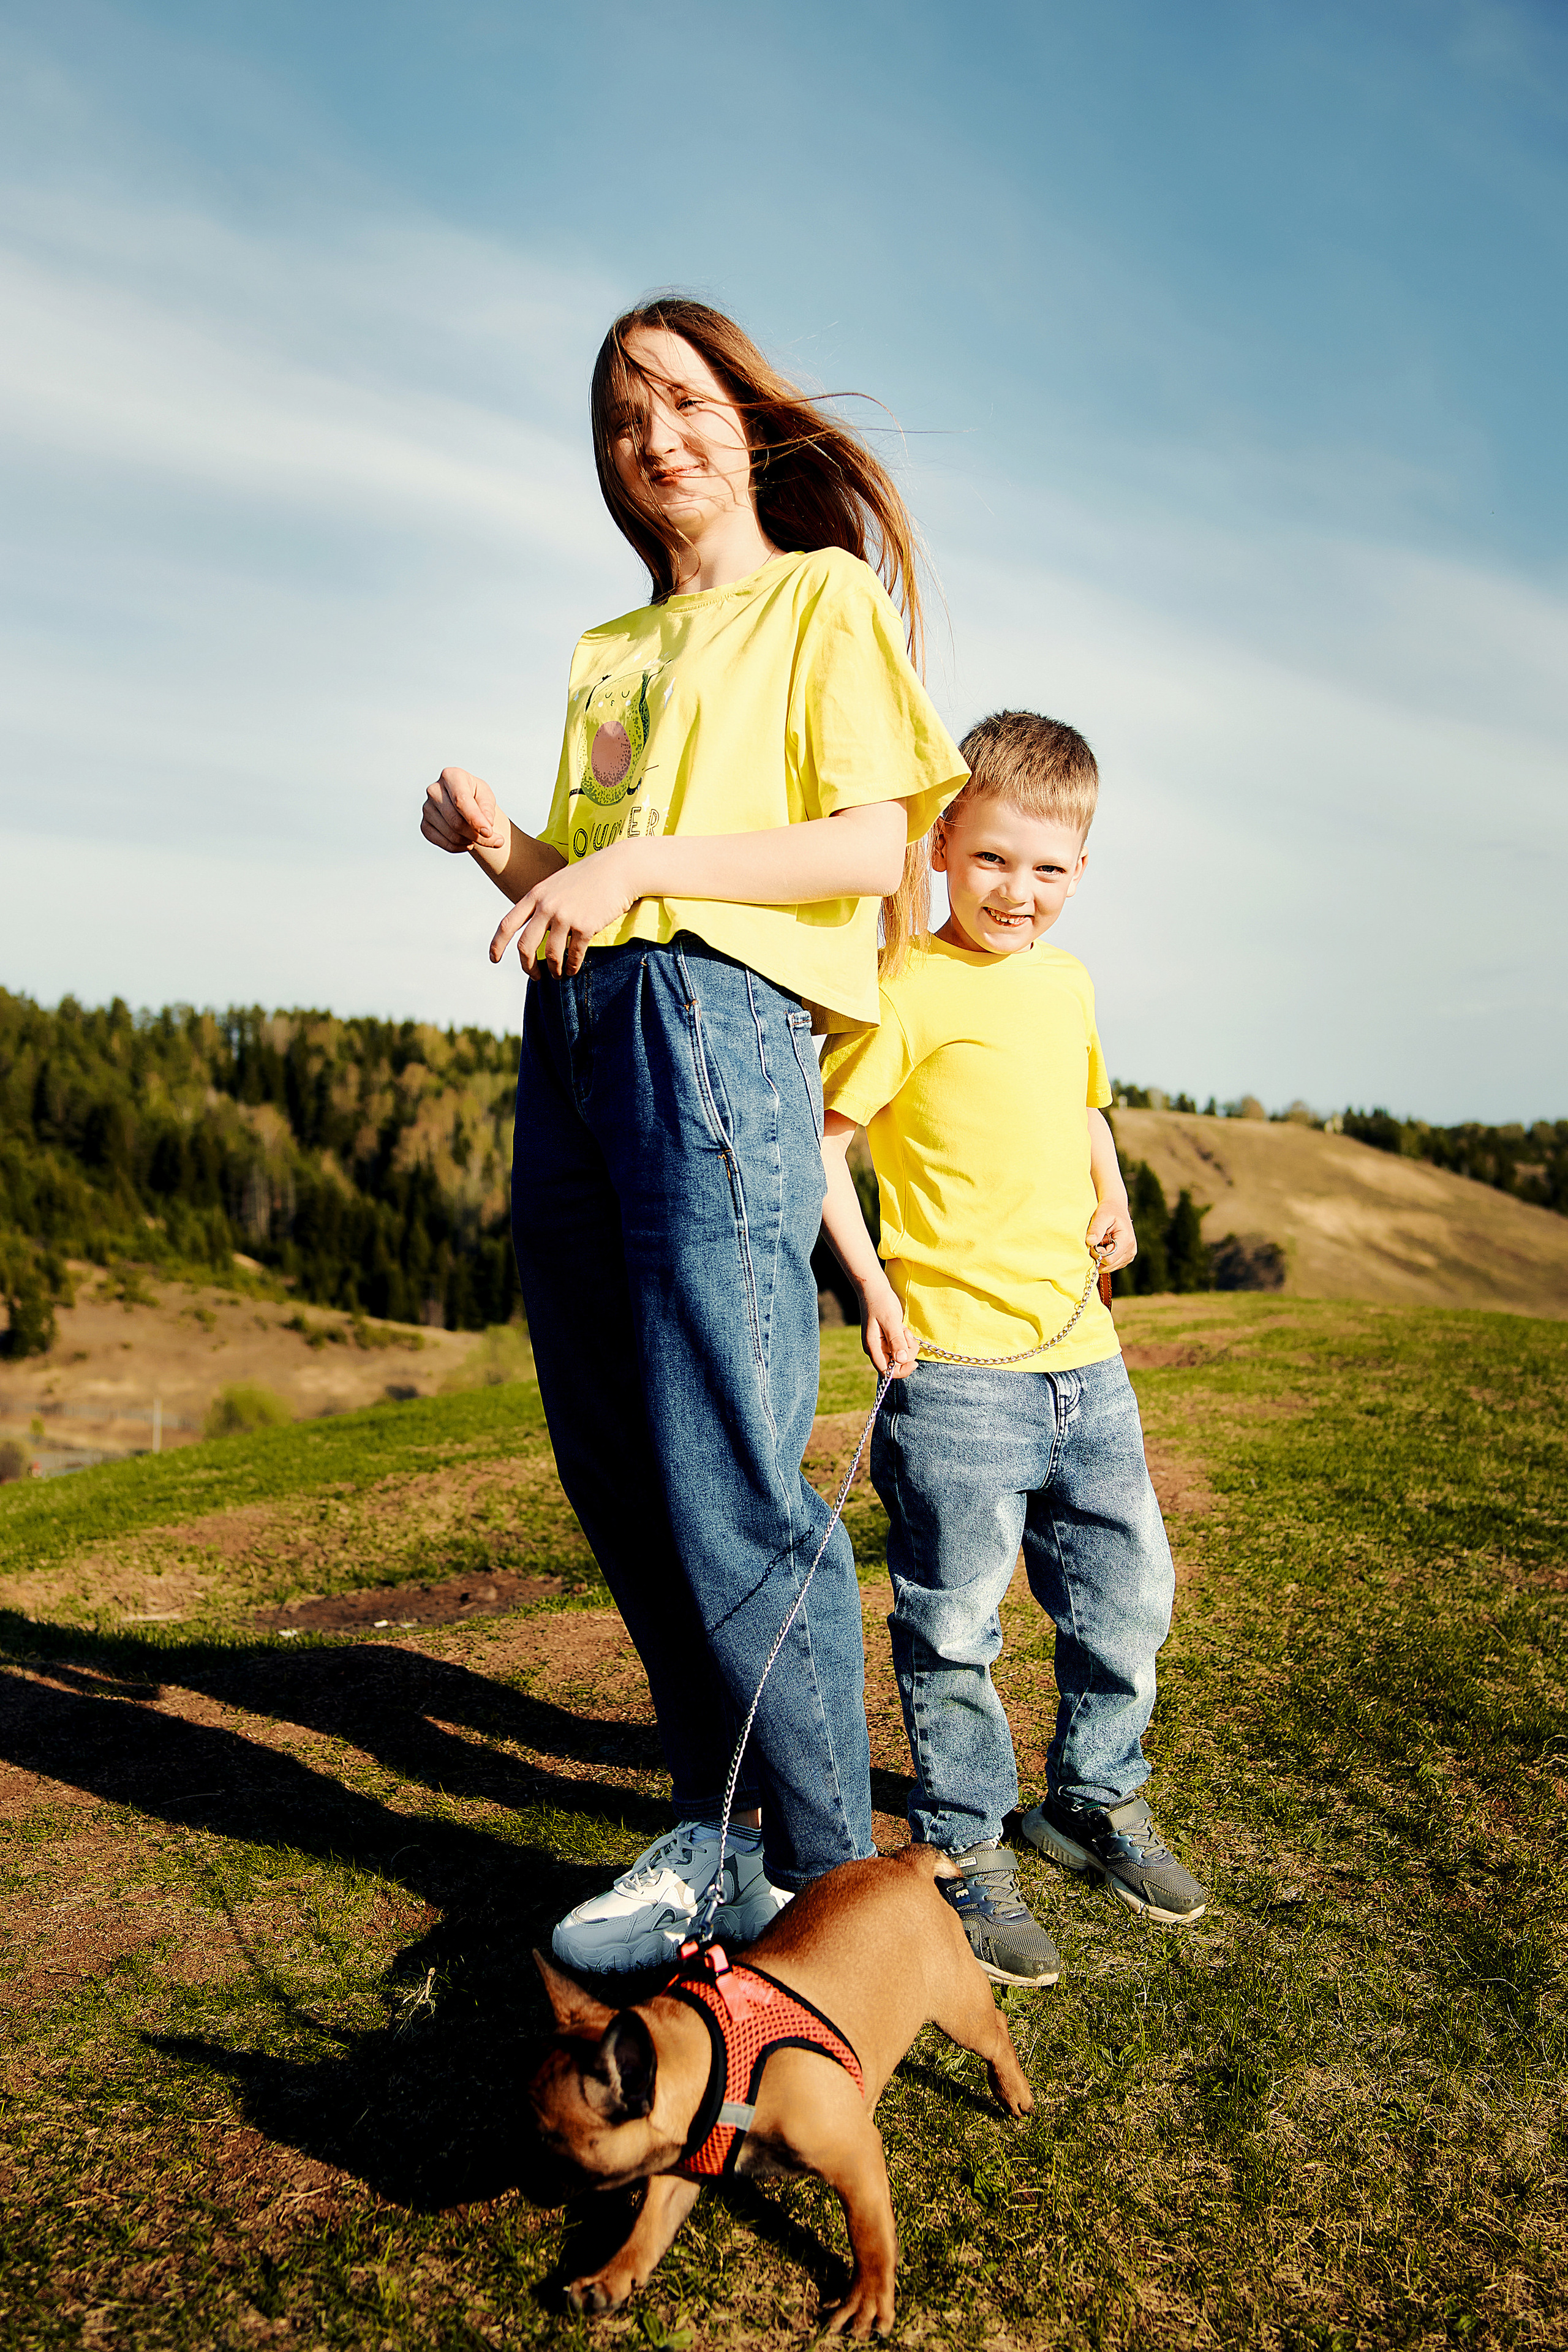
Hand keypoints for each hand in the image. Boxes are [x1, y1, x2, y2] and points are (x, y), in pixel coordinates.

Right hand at [422, 767, 509, 859]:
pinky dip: (460, 847)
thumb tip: (486, 824)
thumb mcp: (486, 796)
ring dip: (471, 841)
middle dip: (478, 835)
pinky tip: (468, 841)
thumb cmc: (476, 795)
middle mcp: (434, 790)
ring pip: (452, 835)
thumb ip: (487, 809)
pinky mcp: (425, 825)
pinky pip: (444, 844)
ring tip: (480, 836)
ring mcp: (427, 809)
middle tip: (497, 841)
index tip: (489, 832)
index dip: (475, 819)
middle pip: (456, 822)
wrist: (463, 802)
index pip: (461, 801)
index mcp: (451, 776)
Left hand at [490, 838, 649, 976]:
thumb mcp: (556, 884)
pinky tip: (573, 969)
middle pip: (525, 946)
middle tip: (534, 975)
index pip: (507, 924)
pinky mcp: (585, 926)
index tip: (494, 959)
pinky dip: (572, 966)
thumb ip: (542, 903)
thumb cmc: (588, 878)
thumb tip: (534, 931)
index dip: (497, 945)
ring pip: (550, 954)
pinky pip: (574, 954)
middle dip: (527, 966)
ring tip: (558, 974)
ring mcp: (565, 916)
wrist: (617, 869)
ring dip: (553, 969)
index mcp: (535, 895)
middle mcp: (547, 906)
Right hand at [858, 1271, 919, 1379]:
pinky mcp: (889, 1339)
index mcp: (872, 1348)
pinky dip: (906, 1339)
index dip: (901, 1371)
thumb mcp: (890, 1321)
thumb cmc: (880, 1302)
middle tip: (905, 1334)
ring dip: (907, 1344)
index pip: (887, 1372)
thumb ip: (896, 1341)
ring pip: (901, 1356)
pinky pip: (902, 1347)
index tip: (914, 1362)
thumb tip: (902, 1360)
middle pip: (897, 1365)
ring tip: (902, 1328)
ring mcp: (883, 1345)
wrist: (875, 1289)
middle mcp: (877, 1349)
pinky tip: (901, 1327)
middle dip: (906, 1353)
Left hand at [1087, 1198, 1136, 1272]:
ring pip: (1109, 1267)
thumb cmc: (1108, 1210)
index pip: (1109, 1259)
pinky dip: (1104, 1258)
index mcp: (1127, 1241)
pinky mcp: (1125, 1258)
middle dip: (1098, 1256)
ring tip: (1101, 1242)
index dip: (1097, 1253)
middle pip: (1108, 1265)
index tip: (1093, 1241)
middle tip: (1096, 1241)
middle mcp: (1131, 1251)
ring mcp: (1129, 1256)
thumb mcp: (1101, 1216)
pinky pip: (1111, 1266)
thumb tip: (1090, 1242)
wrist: (1115, 1208)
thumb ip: (1096, 1229)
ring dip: (1101, 1257)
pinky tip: (1104, 1246)